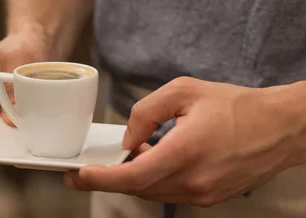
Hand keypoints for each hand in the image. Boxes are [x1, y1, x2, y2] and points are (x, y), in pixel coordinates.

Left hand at [63, 77, 305, 206]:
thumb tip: (128, 139)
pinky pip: (168, 193)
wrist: (281, 128)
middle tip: (83, 173)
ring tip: (122, 160)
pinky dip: (152, 181)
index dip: (102, 179)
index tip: (80, 176)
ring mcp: (202, 193)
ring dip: (131, 179)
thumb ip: (146, 112)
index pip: (134, 176)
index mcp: (187, 151)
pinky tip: (149, 162)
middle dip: (107, 181)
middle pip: (137, 188)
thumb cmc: (237, 107)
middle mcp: (194, 180)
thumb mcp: (184, 91)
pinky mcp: (208, 198)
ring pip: (152, 192)